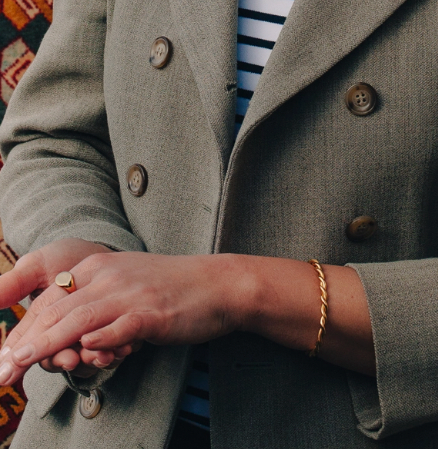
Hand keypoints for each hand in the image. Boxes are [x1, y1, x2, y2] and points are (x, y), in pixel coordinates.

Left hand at [0, 249, 245, 385]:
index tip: (3, 355)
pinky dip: (100, 342)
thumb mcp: (125, 287)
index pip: (48, 300)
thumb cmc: (171, 290)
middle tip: (1, 370)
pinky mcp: (152, 313)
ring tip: (20, 364)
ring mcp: (130, 293)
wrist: (217, 283)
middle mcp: (109, 275)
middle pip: (55, 310)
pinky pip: (119, 328)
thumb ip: (93, 307)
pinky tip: (84, 353)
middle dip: (22, 343)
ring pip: (78, 320)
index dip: (20, 329)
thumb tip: (65, 338)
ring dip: (45, 345)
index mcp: (99, 267)